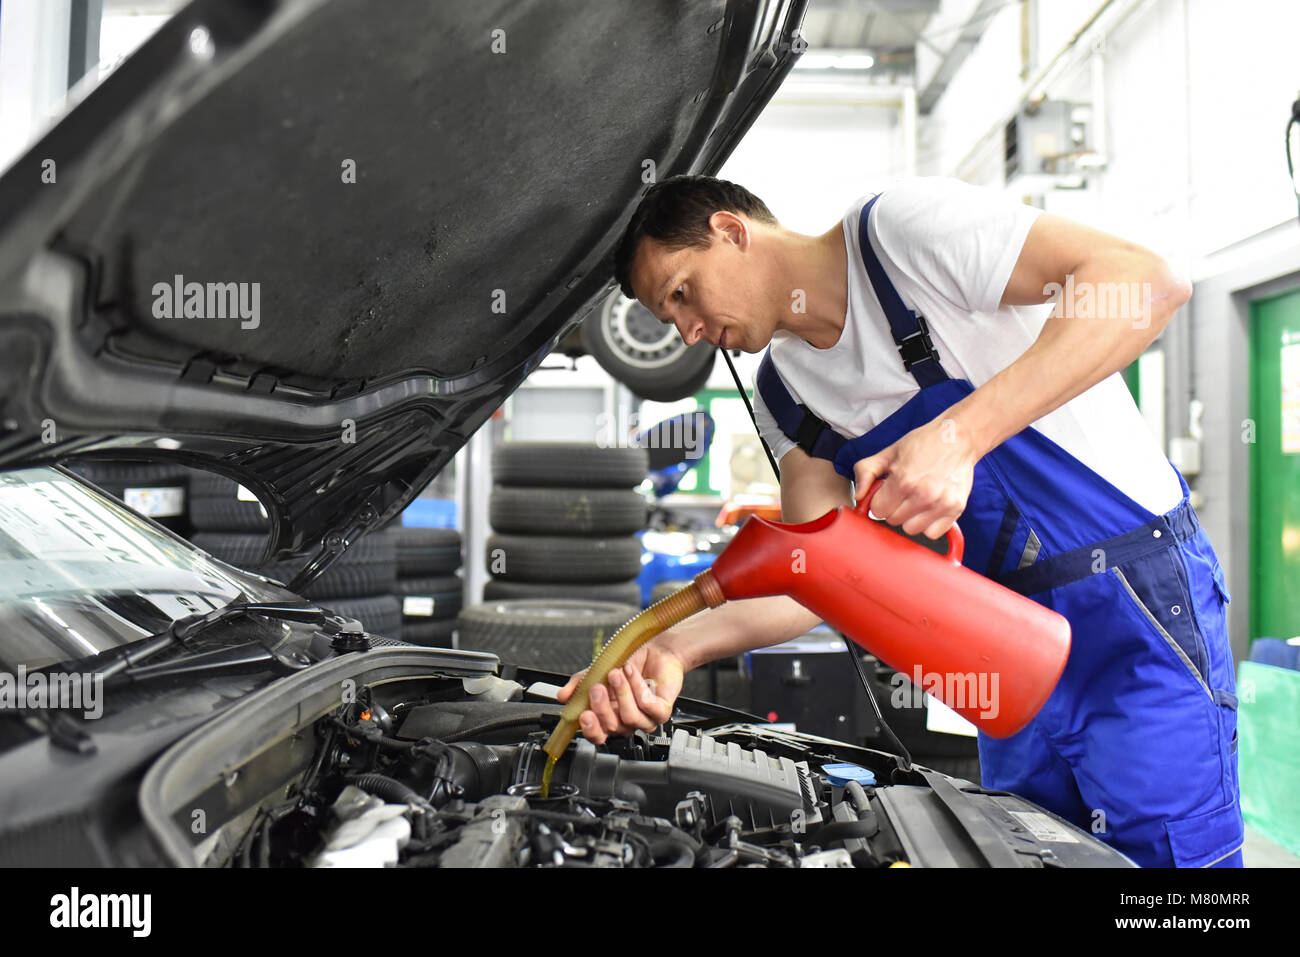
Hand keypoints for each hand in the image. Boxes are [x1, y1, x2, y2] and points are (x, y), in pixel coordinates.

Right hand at [556, 637, 685, 743]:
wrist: (655, 649)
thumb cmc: (629, 662)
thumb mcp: (597, 671)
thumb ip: (579, 684)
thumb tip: (562, 696)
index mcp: (609, 716)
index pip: (598, 735)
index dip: (590, 729)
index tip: (584, 715)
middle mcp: (626, 721)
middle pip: (612, 728)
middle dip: (603, 707)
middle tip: (597, 687)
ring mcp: (645, 718)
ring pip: (630, 718)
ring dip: (622, 693)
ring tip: (618, 672)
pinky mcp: (662, 711)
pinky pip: (649, 707)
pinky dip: (638, 687)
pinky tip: (632, 673)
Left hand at [852, 414, 976, 538]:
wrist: (957, 438)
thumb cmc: (922, 444)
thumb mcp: (888, 452)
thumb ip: (866, 471)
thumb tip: (858, 496)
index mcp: (903, 480)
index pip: (878, 510)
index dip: (880, 501)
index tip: (888, 492)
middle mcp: (922, 495)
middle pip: (893, 521)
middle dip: (894, 508)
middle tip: (904, 493)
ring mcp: (941, 503)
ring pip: (912, 530)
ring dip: (910, 518)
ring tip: (916, 500)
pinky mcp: (956, 508)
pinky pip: (933, 533)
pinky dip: (929, 524)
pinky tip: (929, 508)